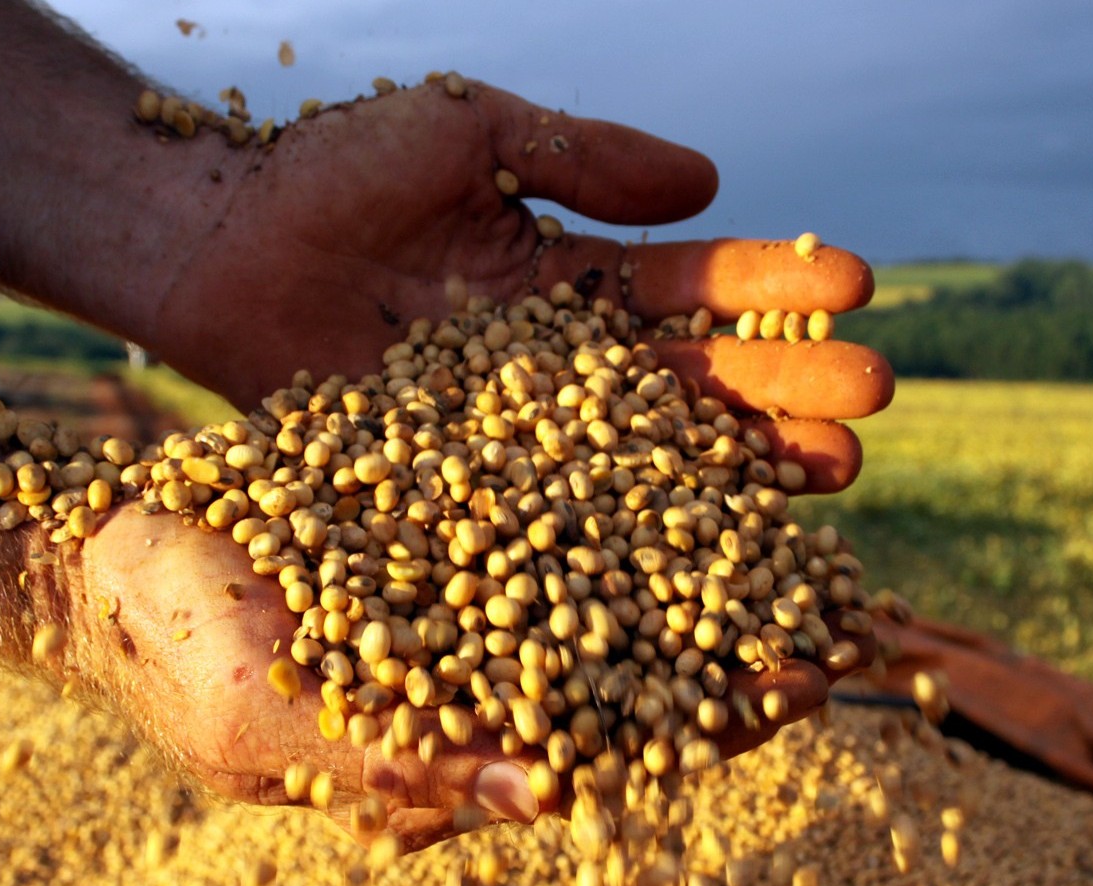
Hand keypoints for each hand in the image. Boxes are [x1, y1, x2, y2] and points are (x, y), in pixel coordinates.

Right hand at [57, 507, 873, 852]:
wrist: (109, 541)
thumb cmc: (167, 644)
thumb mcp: (265, 721)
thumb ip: (402, 765)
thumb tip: (560, 800)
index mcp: (453, 744)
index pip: (605, 752)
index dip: (704, 725)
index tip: (797, 685)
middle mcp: (480, 664)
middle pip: (634, 660)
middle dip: (734, 631)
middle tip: (837, 591)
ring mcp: (470, 577)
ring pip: (610, 562)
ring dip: (700, 532)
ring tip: (795, 476)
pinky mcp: (450, 497)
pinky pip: (553, 479)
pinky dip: (620, 456)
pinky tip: (685, 410)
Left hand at [147, 80, 890, 491]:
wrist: (218, 247)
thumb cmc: (330, 173)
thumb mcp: (467, 135)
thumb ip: (580, 153)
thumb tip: (712, 183)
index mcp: (561, 275)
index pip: (686, 285)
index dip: (768, 286)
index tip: (856, 287)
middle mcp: (551, 364)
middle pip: (686, 380)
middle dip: (781, 386)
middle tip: (874, 400)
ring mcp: (509, 432)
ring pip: (640, 455)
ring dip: (734, 464)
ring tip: (832, 475)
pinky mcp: (457, 485)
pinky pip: (554, 508)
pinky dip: (623, 527)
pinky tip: (697, 544)